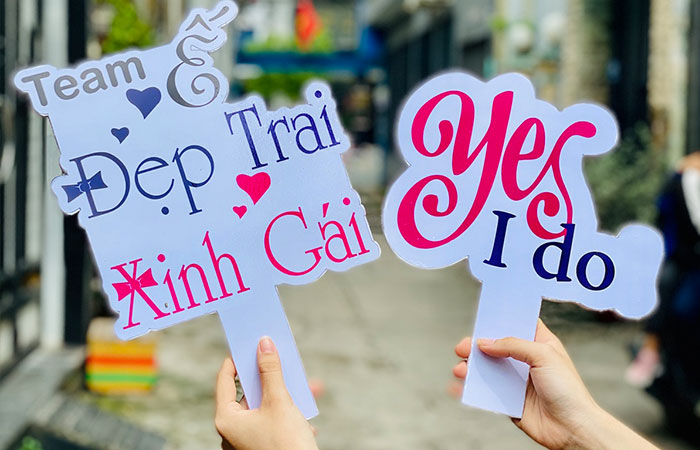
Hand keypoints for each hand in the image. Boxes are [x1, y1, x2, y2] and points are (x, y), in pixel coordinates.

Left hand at [215, 337, 317, 449]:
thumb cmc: (285, 444)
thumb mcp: (279, 401)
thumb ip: (270, 370)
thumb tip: (263, 344)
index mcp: (226, 419)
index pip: (224, 379)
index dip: (238, 359)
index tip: (250, 344)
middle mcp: (231, 432)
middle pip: (248, 393)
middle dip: (271, 379)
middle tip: (283, 363)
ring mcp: (245, 442)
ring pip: (264, 408)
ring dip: (285, 398)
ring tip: (305, 390)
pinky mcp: (261, 447)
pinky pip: (272, 424)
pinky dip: (287, 417)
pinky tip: (305, 422)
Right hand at [453, 320, 657, 449]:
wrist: (572, 428)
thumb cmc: (568, 391)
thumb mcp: (543, 355)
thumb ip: (513, 345)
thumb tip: (485, 343)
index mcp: (540, 344)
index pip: (519, 324)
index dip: (502, 319)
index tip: (484, 315)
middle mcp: (527, 361)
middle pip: (496, 347)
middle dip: (477, 346)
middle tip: (463, 347)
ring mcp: (517, 381)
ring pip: (488, 369)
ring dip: (472, 368)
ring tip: (461, 371)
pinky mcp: (509, 401)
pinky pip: (486, 392)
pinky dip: (472, 390)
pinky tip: (461, 389)